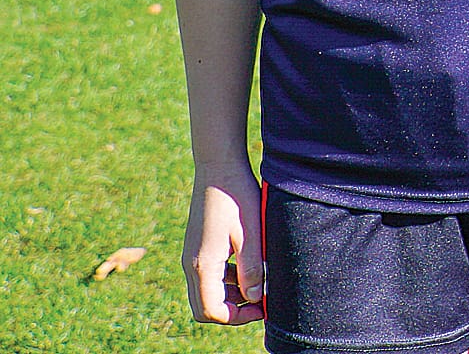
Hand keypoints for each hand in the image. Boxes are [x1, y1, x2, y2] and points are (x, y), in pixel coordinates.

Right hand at [182, 165, 265, 325]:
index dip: (237, 317)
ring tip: (258, 284)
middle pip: (204, 307)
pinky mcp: (196, 247)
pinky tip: (247, 267)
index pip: (211, 311)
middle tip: (260, 301)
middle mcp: (190, 264)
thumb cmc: (237, 197)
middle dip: (232, 310)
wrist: (218, 168)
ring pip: (205, 292)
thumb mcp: (251, 233)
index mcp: (202, 264)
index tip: (262, 307)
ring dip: (230, 296)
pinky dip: (225, 281)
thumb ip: (252, 268)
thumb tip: (255, 298)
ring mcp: (191, 255)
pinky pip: (207, 276)